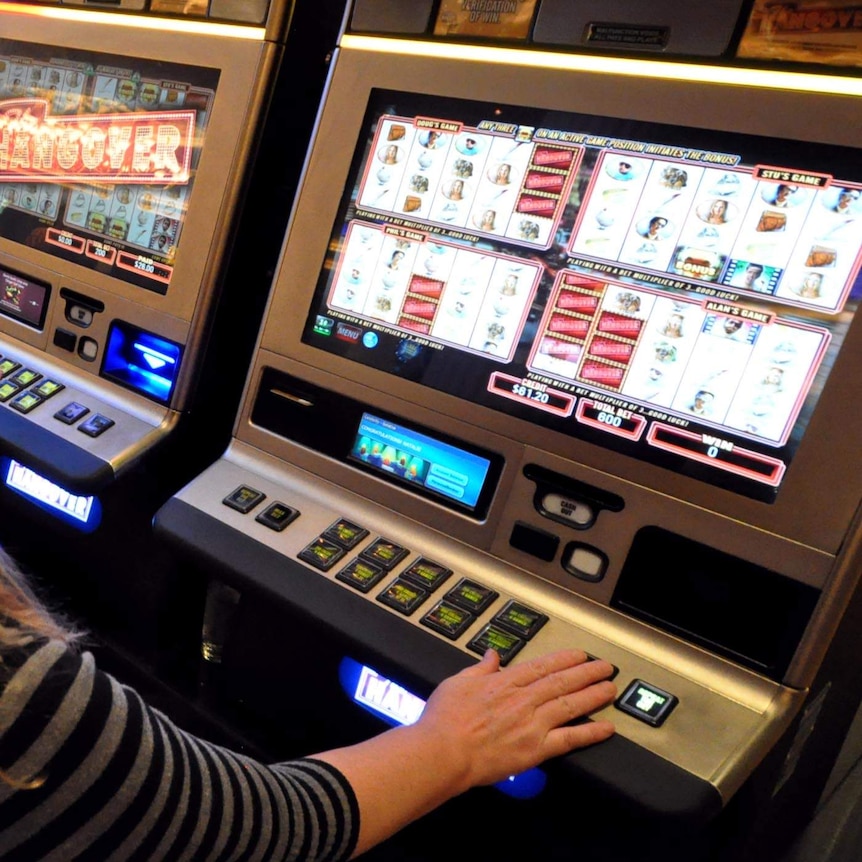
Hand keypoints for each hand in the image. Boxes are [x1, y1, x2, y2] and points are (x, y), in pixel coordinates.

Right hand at [412, 648, 616, 792]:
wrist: (443, 752)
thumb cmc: (444, 719)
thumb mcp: (457, 682)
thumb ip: (479, 669)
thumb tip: (492, 655)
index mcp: (505, 682)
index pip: (542, 666)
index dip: (564, 659)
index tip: (580, 654)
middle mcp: (523, 699)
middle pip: (562, 682)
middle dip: (586, 673)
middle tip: (605, 667)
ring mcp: (532, 724)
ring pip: (570, 705)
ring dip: (593, 696)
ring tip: (610, 689)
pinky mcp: (535, 750)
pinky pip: (569, 739)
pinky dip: (589, 733)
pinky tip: (606, 728)